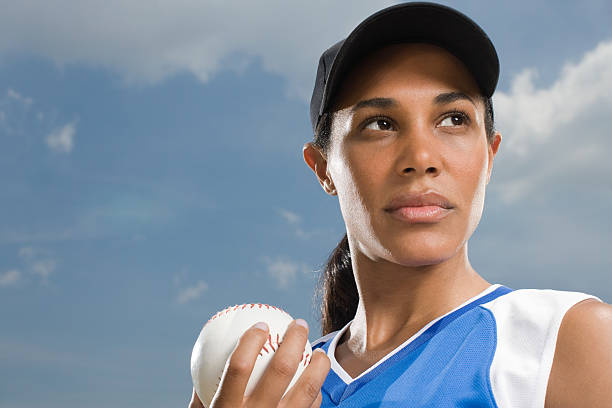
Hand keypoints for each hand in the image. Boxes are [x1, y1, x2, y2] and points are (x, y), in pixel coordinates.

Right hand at [188, 319, 330, 407]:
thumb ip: (201, 399)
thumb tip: (201, 366)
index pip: (239, 366)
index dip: (251, 340)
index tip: (261, 323)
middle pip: (281, 369)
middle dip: (294, 340)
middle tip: (299, 325)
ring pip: (307, 389)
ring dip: (318, 365)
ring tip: (320, 352)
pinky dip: (317, 394)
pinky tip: (317, 385)